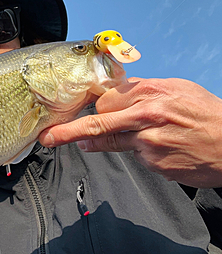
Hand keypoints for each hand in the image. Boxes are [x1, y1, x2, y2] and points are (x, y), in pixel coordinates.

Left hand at [39, 78, 221, 187]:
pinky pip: (135, 156)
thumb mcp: (176, 89)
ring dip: (93, 141)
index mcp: (150, 95)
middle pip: (98, 124)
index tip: (72, 109)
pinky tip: (156, 146)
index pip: (106, 100)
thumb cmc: (206, 114)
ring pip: (111, 142)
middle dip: (68, 131)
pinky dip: (138, 151)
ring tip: (79, 141)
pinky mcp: (154, 165)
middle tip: (48, 137)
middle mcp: (146, 118)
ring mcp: (149, 144)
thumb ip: (143, 89)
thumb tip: (117, 91)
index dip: (91, 105)